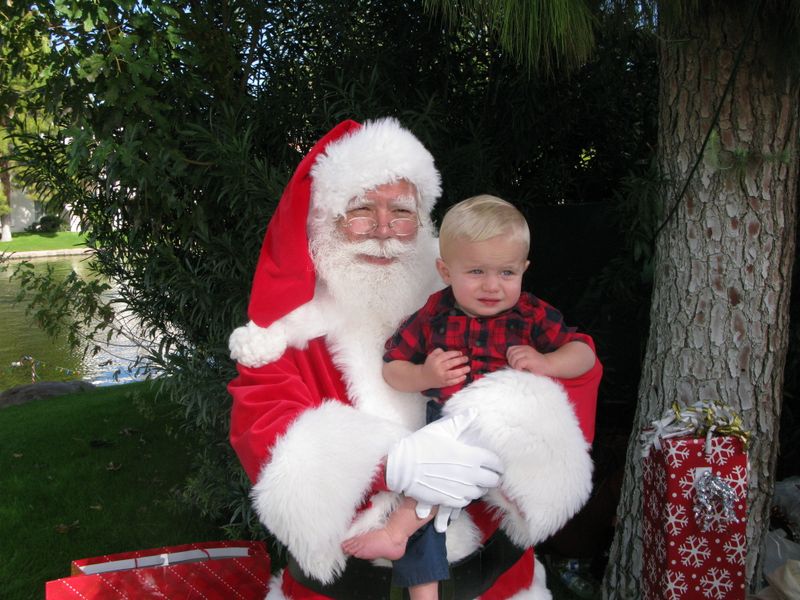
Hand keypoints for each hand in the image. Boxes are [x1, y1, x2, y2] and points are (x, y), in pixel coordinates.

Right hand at [386, 410, 502, 510]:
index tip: (496, 464)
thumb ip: (461, 421)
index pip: (496, 463)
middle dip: (493, 477)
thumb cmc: (421, 444)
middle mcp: (469, 475)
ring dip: (479, 487)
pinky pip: (466, 502)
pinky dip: (466, 496)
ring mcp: (460, 489)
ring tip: (474, 481)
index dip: (498, 464)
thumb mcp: (441, 429)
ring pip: (480, 492)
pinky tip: (460, 489)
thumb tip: (474, 411)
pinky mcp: (449, 500)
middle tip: (488, 474)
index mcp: (470, 456)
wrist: (401, 466)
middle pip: (493, 481)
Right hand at [421, 348, 469, 388]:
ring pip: (453, 374)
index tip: (460, 353)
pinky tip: (464, 376)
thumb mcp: (431, 356)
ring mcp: (441, 377)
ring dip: (462, 370)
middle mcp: (438, 369)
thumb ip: (438, 351)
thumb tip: (448, 351)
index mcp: (435, 361)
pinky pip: (452, 382)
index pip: (447, 355)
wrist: (424, 377)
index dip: (455, 353)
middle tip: (466, 359)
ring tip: (468, 368)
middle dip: (460, 360)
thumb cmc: (430, 365)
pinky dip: (459, 379)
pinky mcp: (443, 383)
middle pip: (451, 364)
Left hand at [506, 345, 548, 373]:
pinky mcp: (531, 360)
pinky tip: (522, 370)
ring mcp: (529, 354)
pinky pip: (519, 363)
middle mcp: (526, 349)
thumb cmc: (536, 364)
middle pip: (511, 353)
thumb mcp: (526, 357)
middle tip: (516, 367)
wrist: (549, 366)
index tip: (513, 363)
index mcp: (524, 348)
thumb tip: (509, 361)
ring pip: (514, 357)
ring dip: (514, 365)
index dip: (509, 356)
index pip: (510, 349)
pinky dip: (518, 367)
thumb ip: (519, 357)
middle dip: (511, 362)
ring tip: (519, 369)